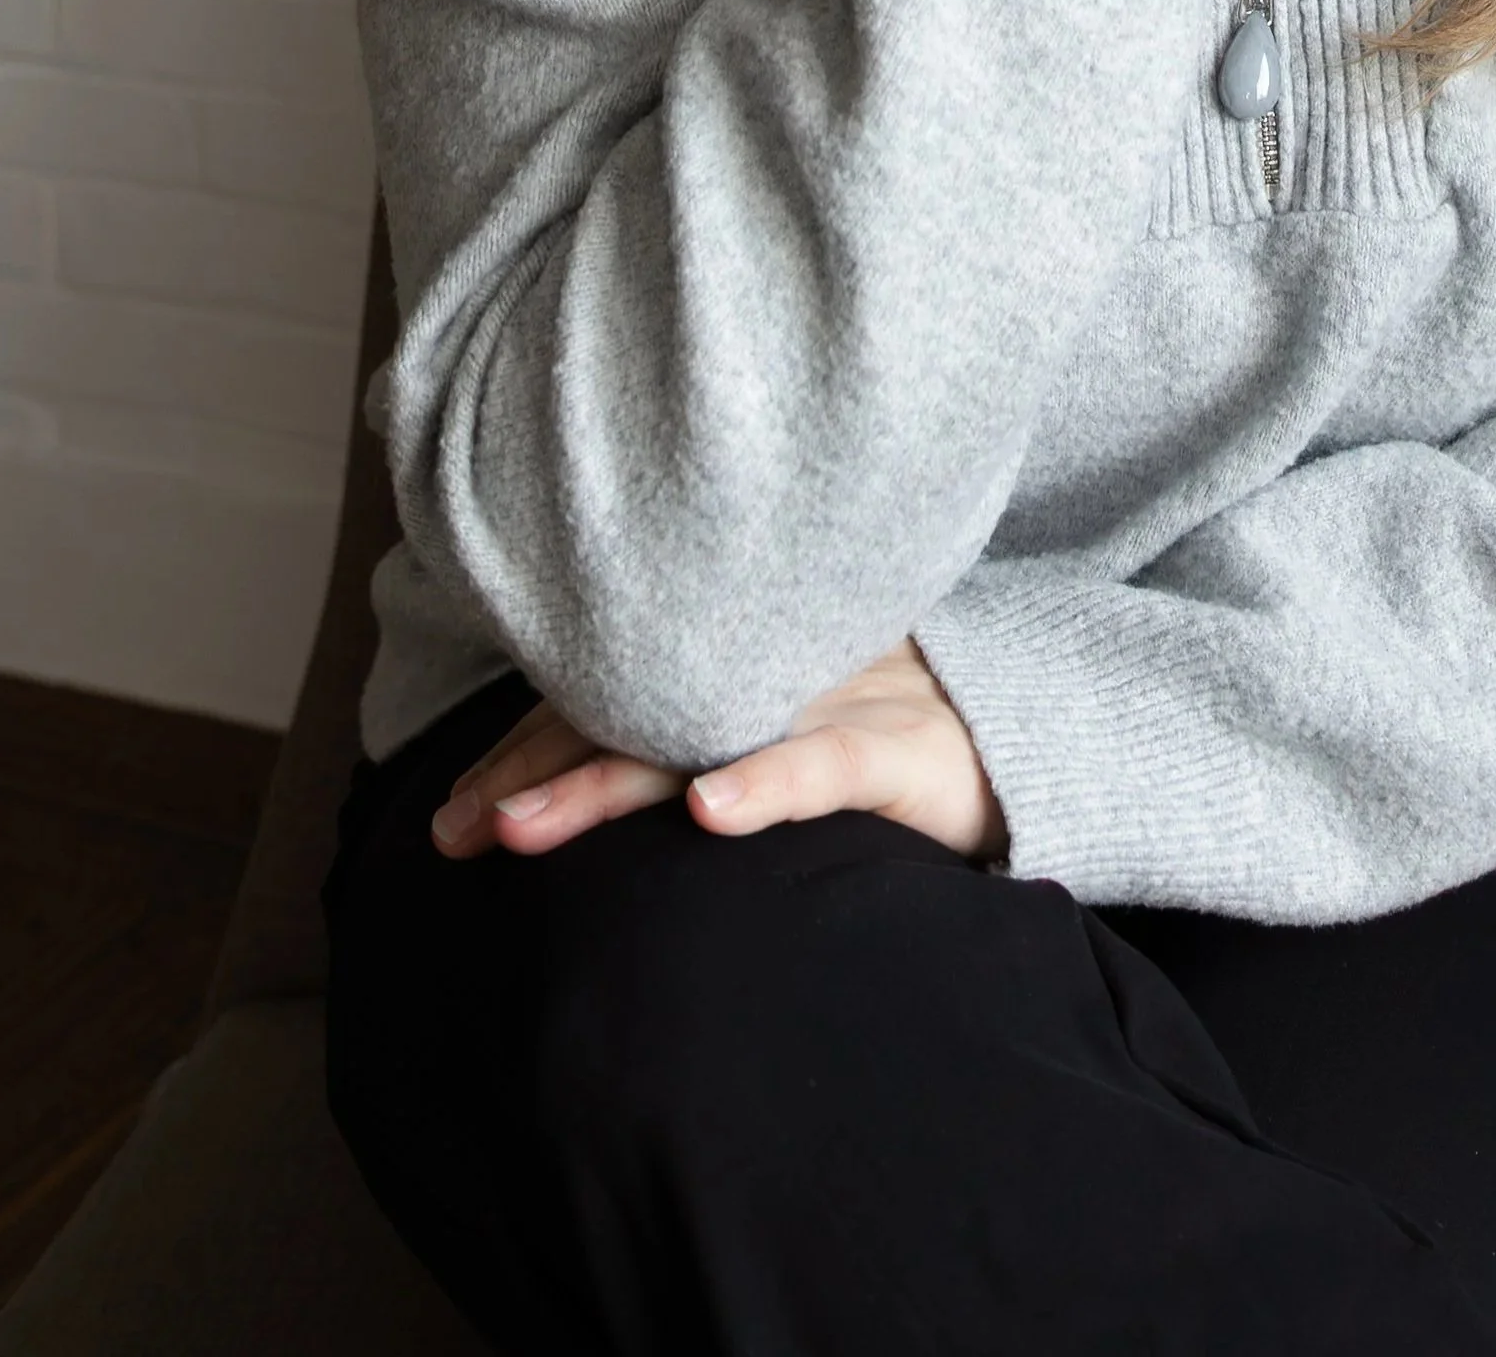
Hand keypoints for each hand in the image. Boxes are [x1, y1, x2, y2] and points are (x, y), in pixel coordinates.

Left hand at [428, 638, 1008, 864]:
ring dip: (606, 781)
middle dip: (530, 771)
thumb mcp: (792, 725)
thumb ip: (704, 736)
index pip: (610, 696)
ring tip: (524, 828)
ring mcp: (835, 699)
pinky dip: (764, 784)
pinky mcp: (904, 748)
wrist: (1045, 724)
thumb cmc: (906, 736)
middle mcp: (770, 668)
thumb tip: (576, 789)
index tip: (450, 813)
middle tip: (450, 831)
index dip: (524, 746)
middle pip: (629, 712)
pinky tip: (707, 814)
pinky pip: (823, 765)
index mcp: (737, 664)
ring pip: (701, 735)